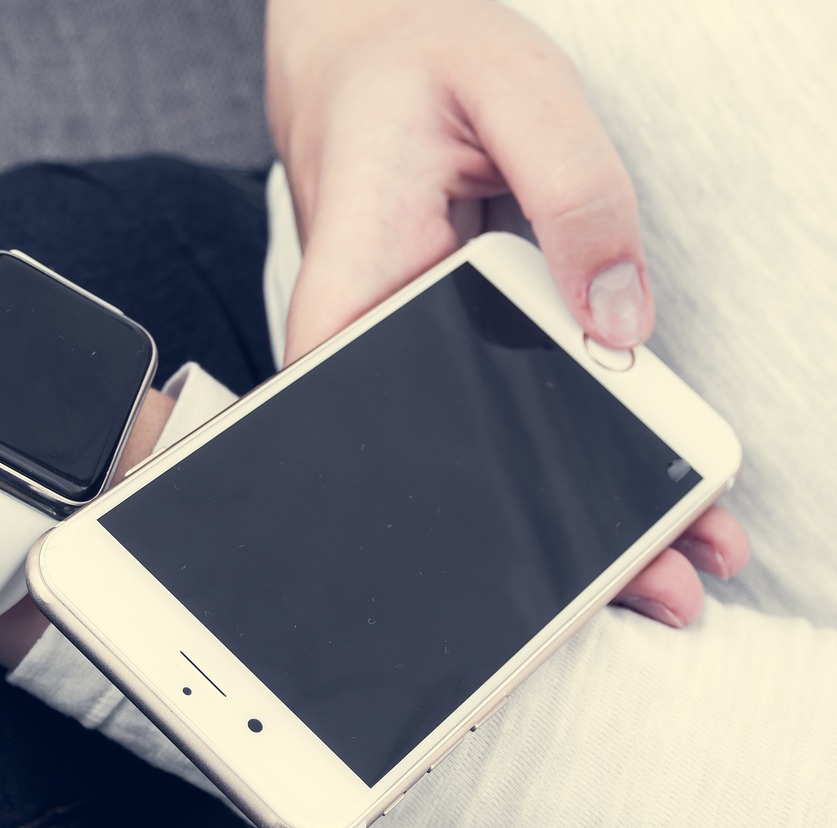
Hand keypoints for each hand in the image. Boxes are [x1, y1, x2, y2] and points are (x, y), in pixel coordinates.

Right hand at [265, 0, 748, 625]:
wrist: (367, 51)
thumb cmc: (414, 62)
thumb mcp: (512, 88)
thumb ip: (574, 193)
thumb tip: (621, 318)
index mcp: (355, 296)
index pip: (379, 436)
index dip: (463, 520)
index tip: (550, 575)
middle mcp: (371, 339)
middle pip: (447, 465)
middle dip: (553, 538)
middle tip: (653, 581)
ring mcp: (410, 344)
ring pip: (482, 443)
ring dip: (576, 501)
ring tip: (666, 553)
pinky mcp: (450, 333)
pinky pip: (506, 397)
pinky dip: (573, 439)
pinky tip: (632, 479)